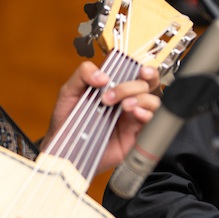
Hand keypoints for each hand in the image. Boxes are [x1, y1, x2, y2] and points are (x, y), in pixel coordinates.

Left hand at [43, 61, 160, 176]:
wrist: (65, 148)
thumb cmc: (68, 121)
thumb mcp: (70, 92)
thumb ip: (83, 75)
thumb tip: (102, 75)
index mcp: (116, 87)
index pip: (137, 73)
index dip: (144, 69)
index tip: (140, 69)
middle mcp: (127, 100)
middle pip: (148, 85)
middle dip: (134, 86)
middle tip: (112, 94)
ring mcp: (132, 117)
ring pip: (153, 101)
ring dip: (140, 99)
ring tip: (123, 106)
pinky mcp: (134, 135)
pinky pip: (151, 122)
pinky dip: (146, 114)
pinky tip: (134, 114)